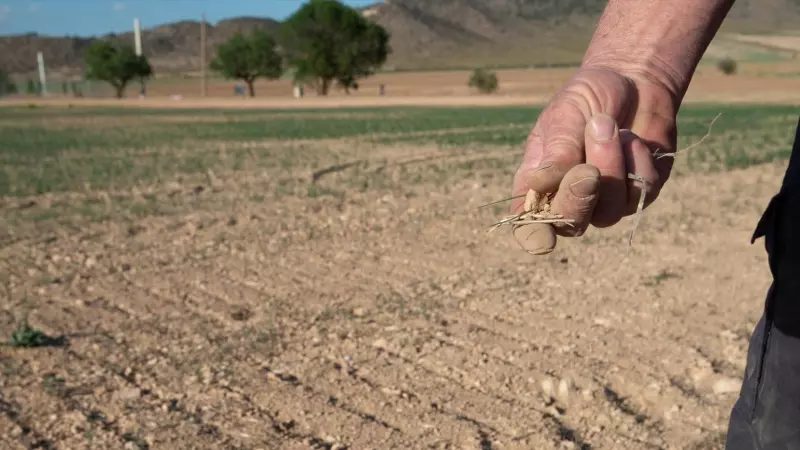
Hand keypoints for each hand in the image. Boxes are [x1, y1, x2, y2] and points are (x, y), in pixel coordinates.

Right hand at [510, 66, 678, 254]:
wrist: (632, 79)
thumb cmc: (587, 96)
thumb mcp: (565, 114)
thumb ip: (557, 150)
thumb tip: (538, 183)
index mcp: (537, 184)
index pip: (530, 226)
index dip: (535, 237)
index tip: (545, 239)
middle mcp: (569, 198)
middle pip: (570, 225)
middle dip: (579, 198)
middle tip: (587, 169)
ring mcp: (605, 200)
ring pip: (609, 211)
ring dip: (611, 166)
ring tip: (607, 125)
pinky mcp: (638, 193)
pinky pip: (640, 191)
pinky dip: (637, 160)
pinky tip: (632, 137)